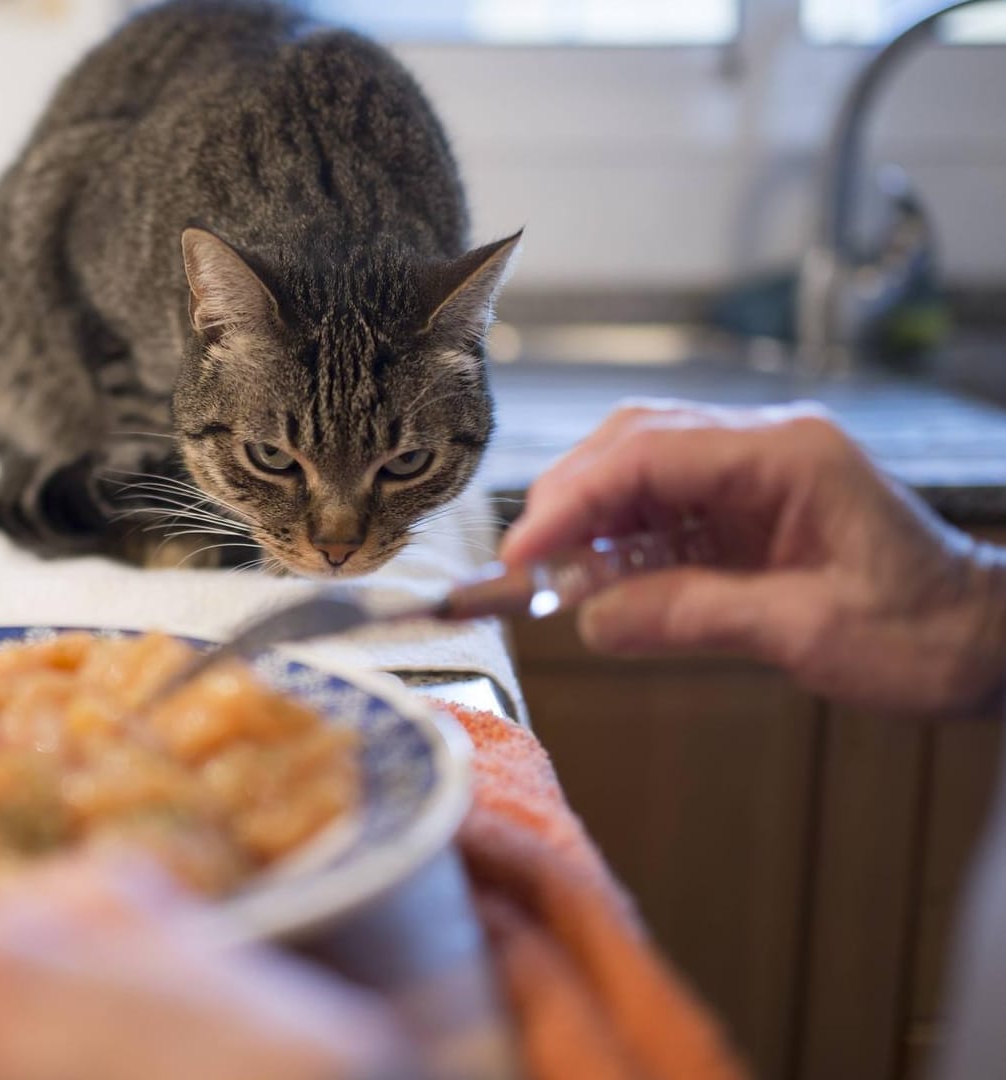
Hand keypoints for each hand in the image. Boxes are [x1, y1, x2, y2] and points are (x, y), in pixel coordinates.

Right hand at [501, 401, 1005, 713]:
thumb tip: (591, 622)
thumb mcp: (807, 632)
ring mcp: (757, 475)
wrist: (987, 642)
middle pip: (634, 446)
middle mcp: (767, 448)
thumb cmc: (924, 633)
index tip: (523, 553)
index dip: (573, 501)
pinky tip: (601, 583)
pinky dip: (622, 547)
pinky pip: (666, 513)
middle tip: (525, 566)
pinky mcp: (749, 509)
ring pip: (641, 474)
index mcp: (788, 455)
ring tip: (556, 580)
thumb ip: (691, 615)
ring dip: (591, 524)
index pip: (649, 456)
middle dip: (570, 501)